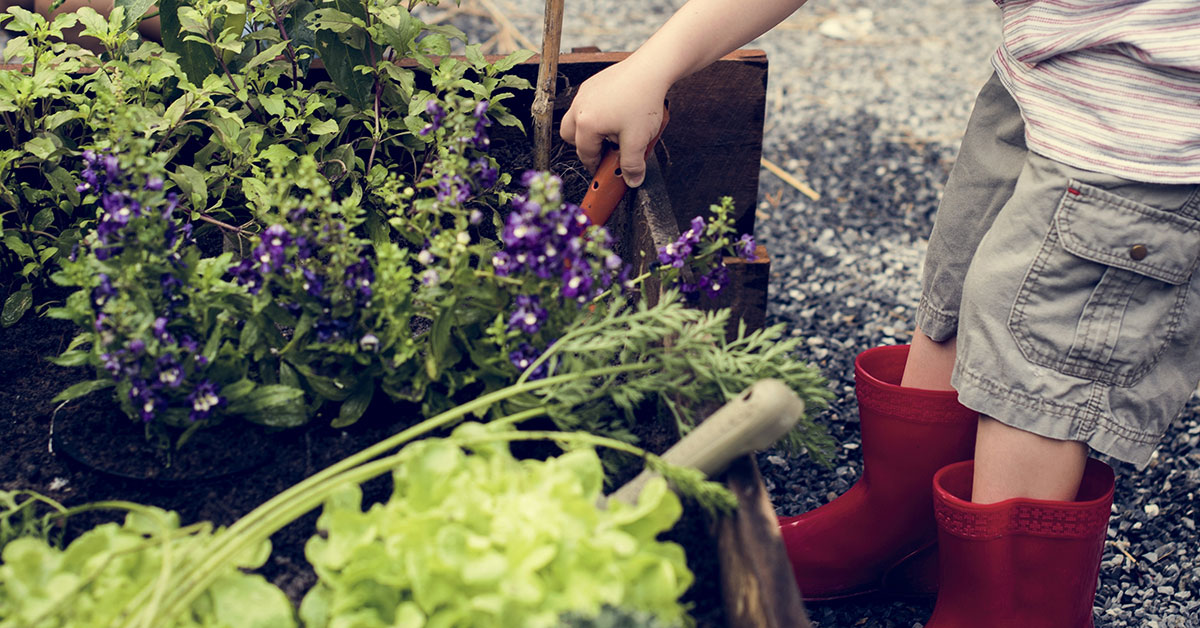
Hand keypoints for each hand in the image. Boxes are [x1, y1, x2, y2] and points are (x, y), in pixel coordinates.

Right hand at [559, 59, 669, 187]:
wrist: (652, 68)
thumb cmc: (643, 100)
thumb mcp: (638, 140)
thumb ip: (632, 165)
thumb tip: (632, 180)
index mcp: (585, 124)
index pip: (585, 154)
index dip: (596, 166)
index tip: (605, 172)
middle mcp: (579, 107)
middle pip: (571, 136)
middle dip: (586, 147)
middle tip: (605, 152)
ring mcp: (585, 93)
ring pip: (577, 119)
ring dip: (591, 130)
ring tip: (614, 132)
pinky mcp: (593, 83)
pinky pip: (588, 104)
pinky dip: (598, 114)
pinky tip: (620, 114)